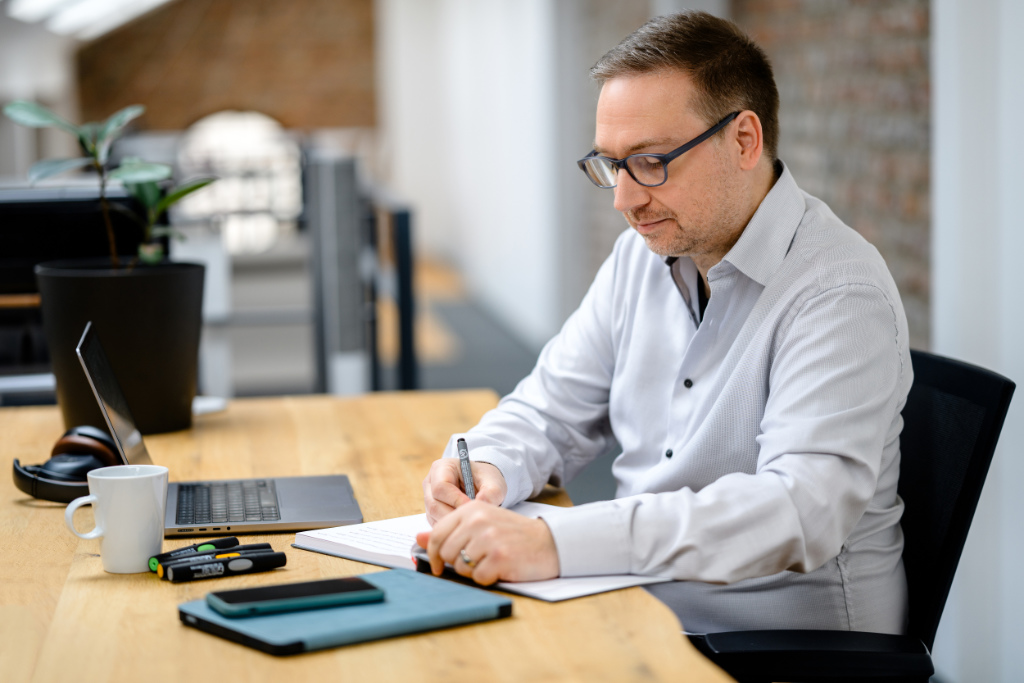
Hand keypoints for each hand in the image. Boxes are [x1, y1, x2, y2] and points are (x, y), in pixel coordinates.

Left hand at [415, 500, 559, 584]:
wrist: (548, 541)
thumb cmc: (512, 534)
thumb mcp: (481, 524)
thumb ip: (450, 531)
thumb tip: (418, 538)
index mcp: (470, 510)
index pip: (437, 535)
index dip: (433, 554)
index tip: (438, 565)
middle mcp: (477, 521)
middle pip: (446, 553)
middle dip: (457, 564)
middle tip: (476, 561)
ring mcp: (488, 539)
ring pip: (460, 567)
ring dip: (473, 570)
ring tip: (490, 561)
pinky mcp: (499, 557)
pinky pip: (478, 577)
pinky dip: (487, 578)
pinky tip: (500, 568)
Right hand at [422, 458, 506, 524]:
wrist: (482, 485)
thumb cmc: (486, 480)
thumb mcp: (494, 483)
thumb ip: (492, 492)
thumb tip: (482, 503)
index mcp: (442, 468)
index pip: (440, 487)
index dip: (456, 500)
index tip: (473, 508)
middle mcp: (430, 483)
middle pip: (434, 504)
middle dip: (454, 515)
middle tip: (473, 521)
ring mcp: (429, 499)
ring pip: (434, 517)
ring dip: (452, 524)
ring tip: (471, 524)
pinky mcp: (431, 513)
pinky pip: (437, 525)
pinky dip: (451, 529)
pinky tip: (466, 527)